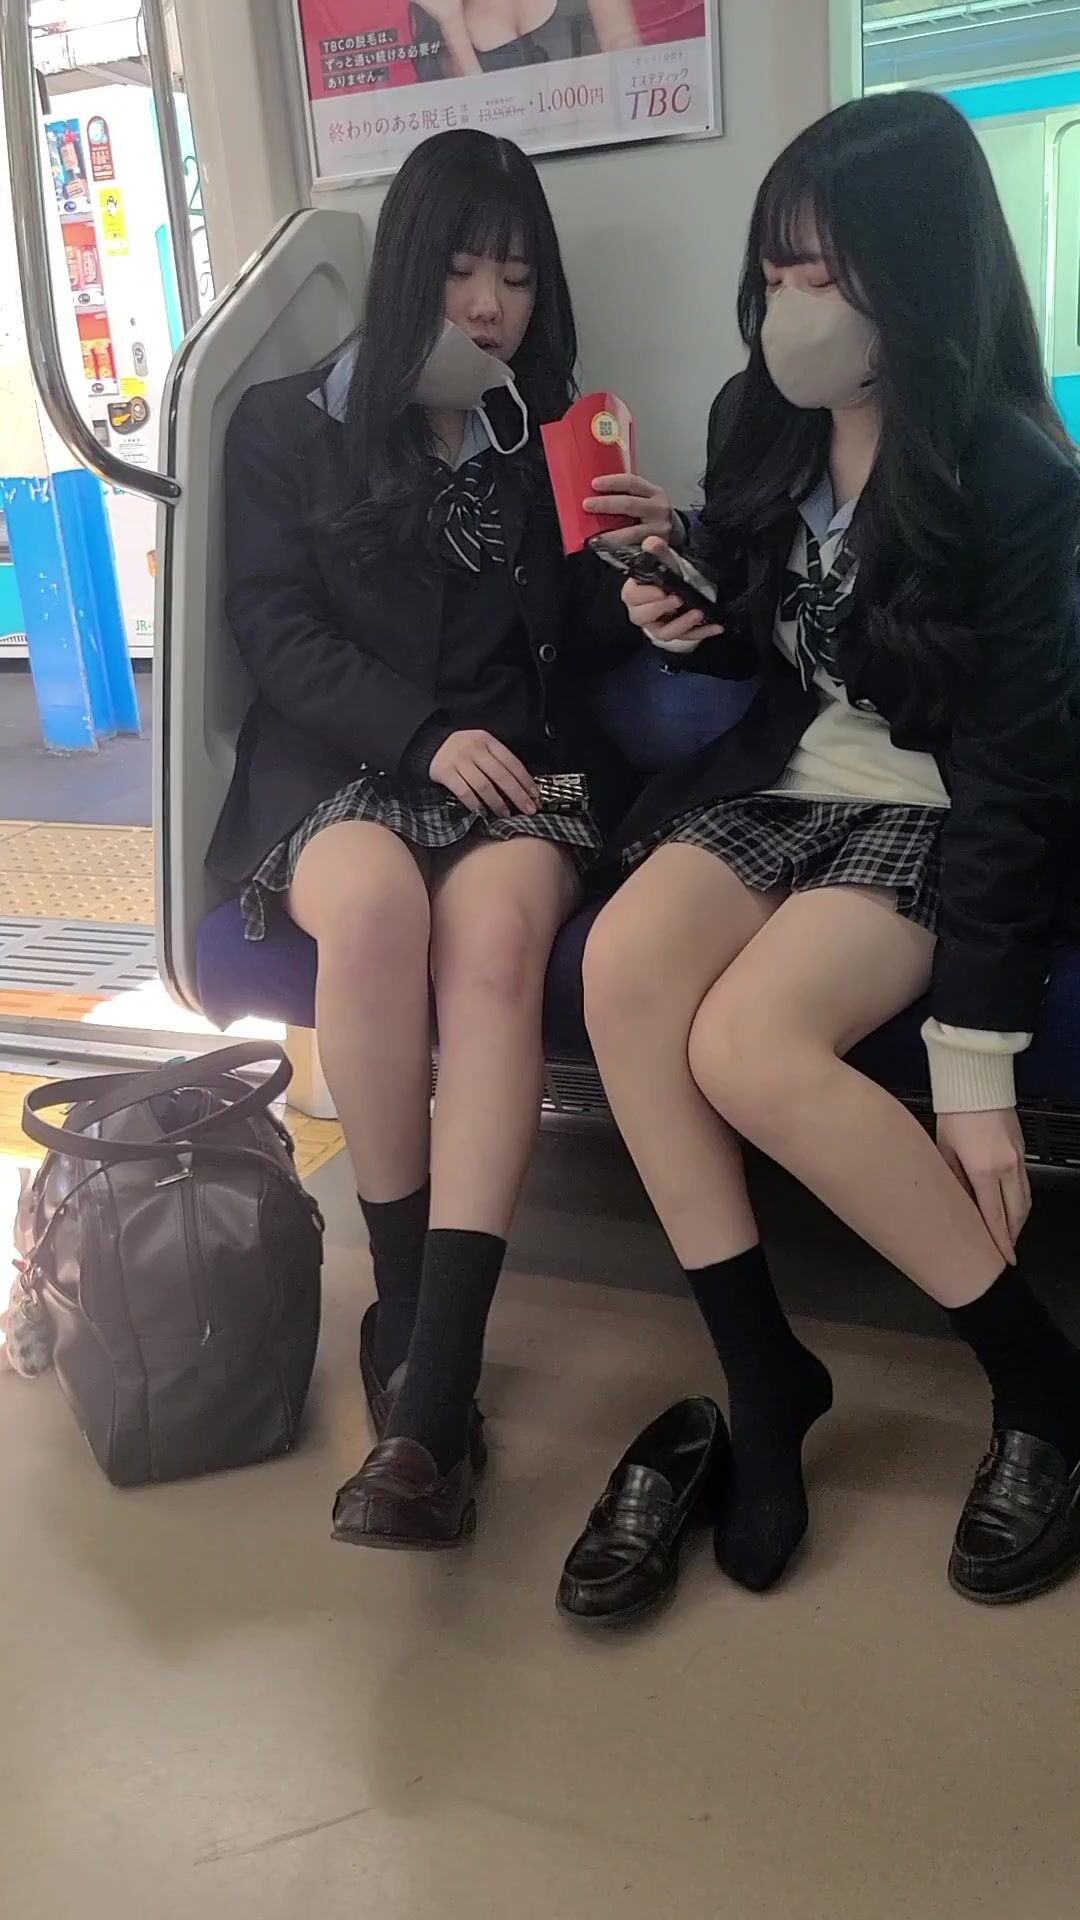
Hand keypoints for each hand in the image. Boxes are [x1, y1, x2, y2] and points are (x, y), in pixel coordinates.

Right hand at [429, 730, 537, 817]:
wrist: (429, 745)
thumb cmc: (462, 750)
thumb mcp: (482, 746)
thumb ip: (498, 760)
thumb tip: (521, 786)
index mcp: (488, 741)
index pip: (511, 762)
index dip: (525, 780)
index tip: (535, 795)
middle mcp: (475, 749)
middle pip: (500, 775)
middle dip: (517, 794)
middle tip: (528, 808)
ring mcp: (459, 760)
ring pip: (484, 785)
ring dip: (497, 802)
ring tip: (506, 814)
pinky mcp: (446, 772)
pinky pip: (464, 792)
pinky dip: (475, 804)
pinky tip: (483, 812)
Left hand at [585, 472, 674, 547]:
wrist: (674, 534)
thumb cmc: (651, 514)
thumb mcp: (645, 499)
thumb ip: (627, 494)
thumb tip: (593, 491)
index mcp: (654, 492)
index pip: (632, 482)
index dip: (612, 482)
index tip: (594, 484)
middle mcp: (659, 509)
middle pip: (630, 504)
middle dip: (606, 504)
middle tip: (587, 504)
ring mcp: (659, 530)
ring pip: (632, 532)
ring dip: (611, 534)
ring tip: (593, 536)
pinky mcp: (657, 548)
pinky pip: (634, 549)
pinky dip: (619, 549)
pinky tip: (606, 549)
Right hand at [620, 538, 723, 653]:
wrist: (683, 587)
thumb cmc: (668, 574)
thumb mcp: (666, 561)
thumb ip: (659, 552)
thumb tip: (651, 542)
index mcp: (635, 593)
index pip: (631, 596)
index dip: (644, 595)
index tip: (661, 589)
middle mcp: (643, 612)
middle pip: (642, 617)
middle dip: (660, 609)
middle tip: (678, 599)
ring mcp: (659, 627)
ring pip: (664, 633)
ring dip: (681, 625)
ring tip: (698, 613)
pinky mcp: (677, 635)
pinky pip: (688, 638)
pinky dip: (702, 633)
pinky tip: (716, 626)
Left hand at [937, 1110, 1031, 1266]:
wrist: (977, 1083)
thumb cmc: (956, 1112)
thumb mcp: (944, 1151)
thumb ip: (951, 1180)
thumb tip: (956, 1203)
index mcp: (984, 1170)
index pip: (995, 1217)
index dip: (1000, 1242)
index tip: (1003, 1258)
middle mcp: (1007, 1167)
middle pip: (1017, 1213)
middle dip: (1012, 1235)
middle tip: (1004, 1250)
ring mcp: (1018, 1158)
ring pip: (1025, 1199)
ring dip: (1018, 1219)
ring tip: (1007, 1232)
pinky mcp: (1022, 1150)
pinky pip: (1025, 1183)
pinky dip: (1020, 1199)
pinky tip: (1011, 1203)